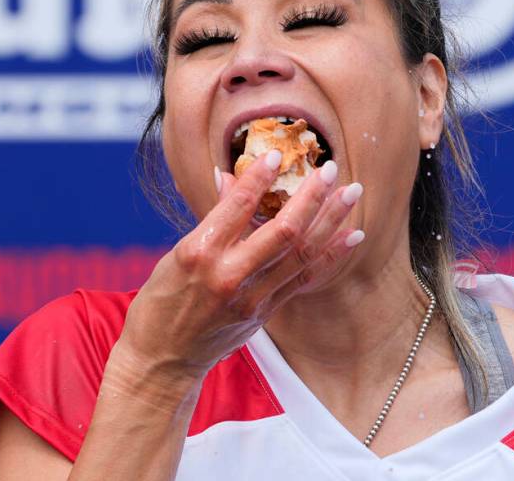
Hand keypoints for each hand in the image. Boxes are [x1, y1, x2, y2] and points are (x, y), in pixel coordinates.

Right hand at [115, 151, 363, 386]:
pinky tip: (351, 235)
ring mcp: (252, 297)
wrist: (163, 359)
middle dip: (311, 196)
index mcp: (200, 252)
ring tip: (352, 192)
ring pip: (302, 253)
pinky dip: (330, 255)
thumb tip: (229, 177)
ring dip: (331, 220)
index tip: (277, 154)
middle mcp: (229, 274)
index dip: (260, 177)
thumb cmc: (161, 300)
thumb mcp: (175, 253)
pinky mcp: (265, 312)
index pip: (238, 205)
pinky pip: (305, 278)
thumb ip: (211, 219)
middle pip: (283, 230)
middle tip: (330, 167)